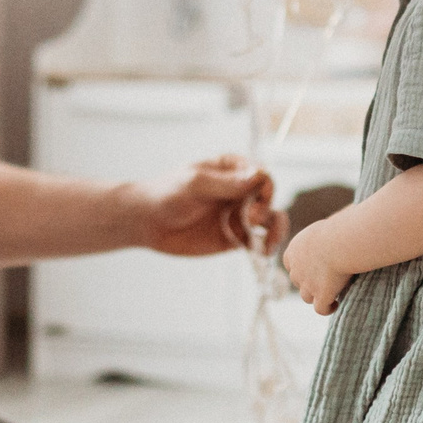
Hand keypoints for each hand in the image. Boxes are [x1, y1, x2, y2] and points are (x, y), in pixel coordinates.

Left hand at [133, 154, 284, 257]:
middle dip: (265, 210)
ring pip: (270, 220)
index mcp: (232, 168)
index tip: (255, 202)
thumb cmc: (167, 194)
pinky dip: (266, 247)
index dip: (265, 189)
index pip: (261, 175)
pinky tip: (263, 254)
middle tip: (250, 221)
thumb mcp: (194, 184)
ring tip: (269, 244)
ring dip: (275, 230)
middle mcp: (240, 190)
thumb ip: (225, 183)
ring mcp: (239, 214)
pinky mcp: (235, 237)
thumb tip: (259, 176)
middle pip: (268, 198)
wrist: (147, 222)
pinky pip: (259, 241)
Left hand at [283, 221, 351, 314]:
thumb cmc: (338, 229)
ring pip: (307, 297)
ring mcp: (307, 284)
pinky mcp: (321, 295)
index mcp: (294, 250)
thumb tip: (332, 234)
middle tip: (326, 280)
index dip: (301, 267)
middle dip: (309, 282)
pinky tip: (336, 304)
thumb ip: (321, 238)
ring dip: (317, 296)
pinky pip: (321, 309)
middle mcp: (296, 269)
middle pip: (298, 281)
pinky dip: (327, 308)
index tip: (314, 267)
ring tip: (331, 295)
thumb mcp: (323, 229)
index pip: (290, 264)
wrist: (341, 242)